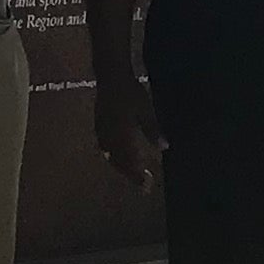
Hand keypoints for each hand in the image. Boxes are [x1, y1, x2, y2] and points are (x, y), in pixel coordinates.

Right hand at [94, 68, 160, 190]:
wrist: (110, 76)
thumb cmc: (131, 92)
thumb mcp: (146, 110)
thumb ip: (153, 130)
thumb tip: (164, 147)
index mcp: (122, 136)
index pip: (130, 162)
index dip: (138, 176)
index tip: (146, 186)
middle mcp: (110, 138)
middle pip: (119, 162)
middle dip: (131, 174)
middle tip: (142, 184)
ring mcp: (102, 132)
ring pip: (111, 156)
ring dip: (121, 167)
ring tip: (131, 173)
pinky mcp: (99, 126)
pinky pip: (105, 148)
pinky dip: (113, 156)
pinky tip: (117, 156)